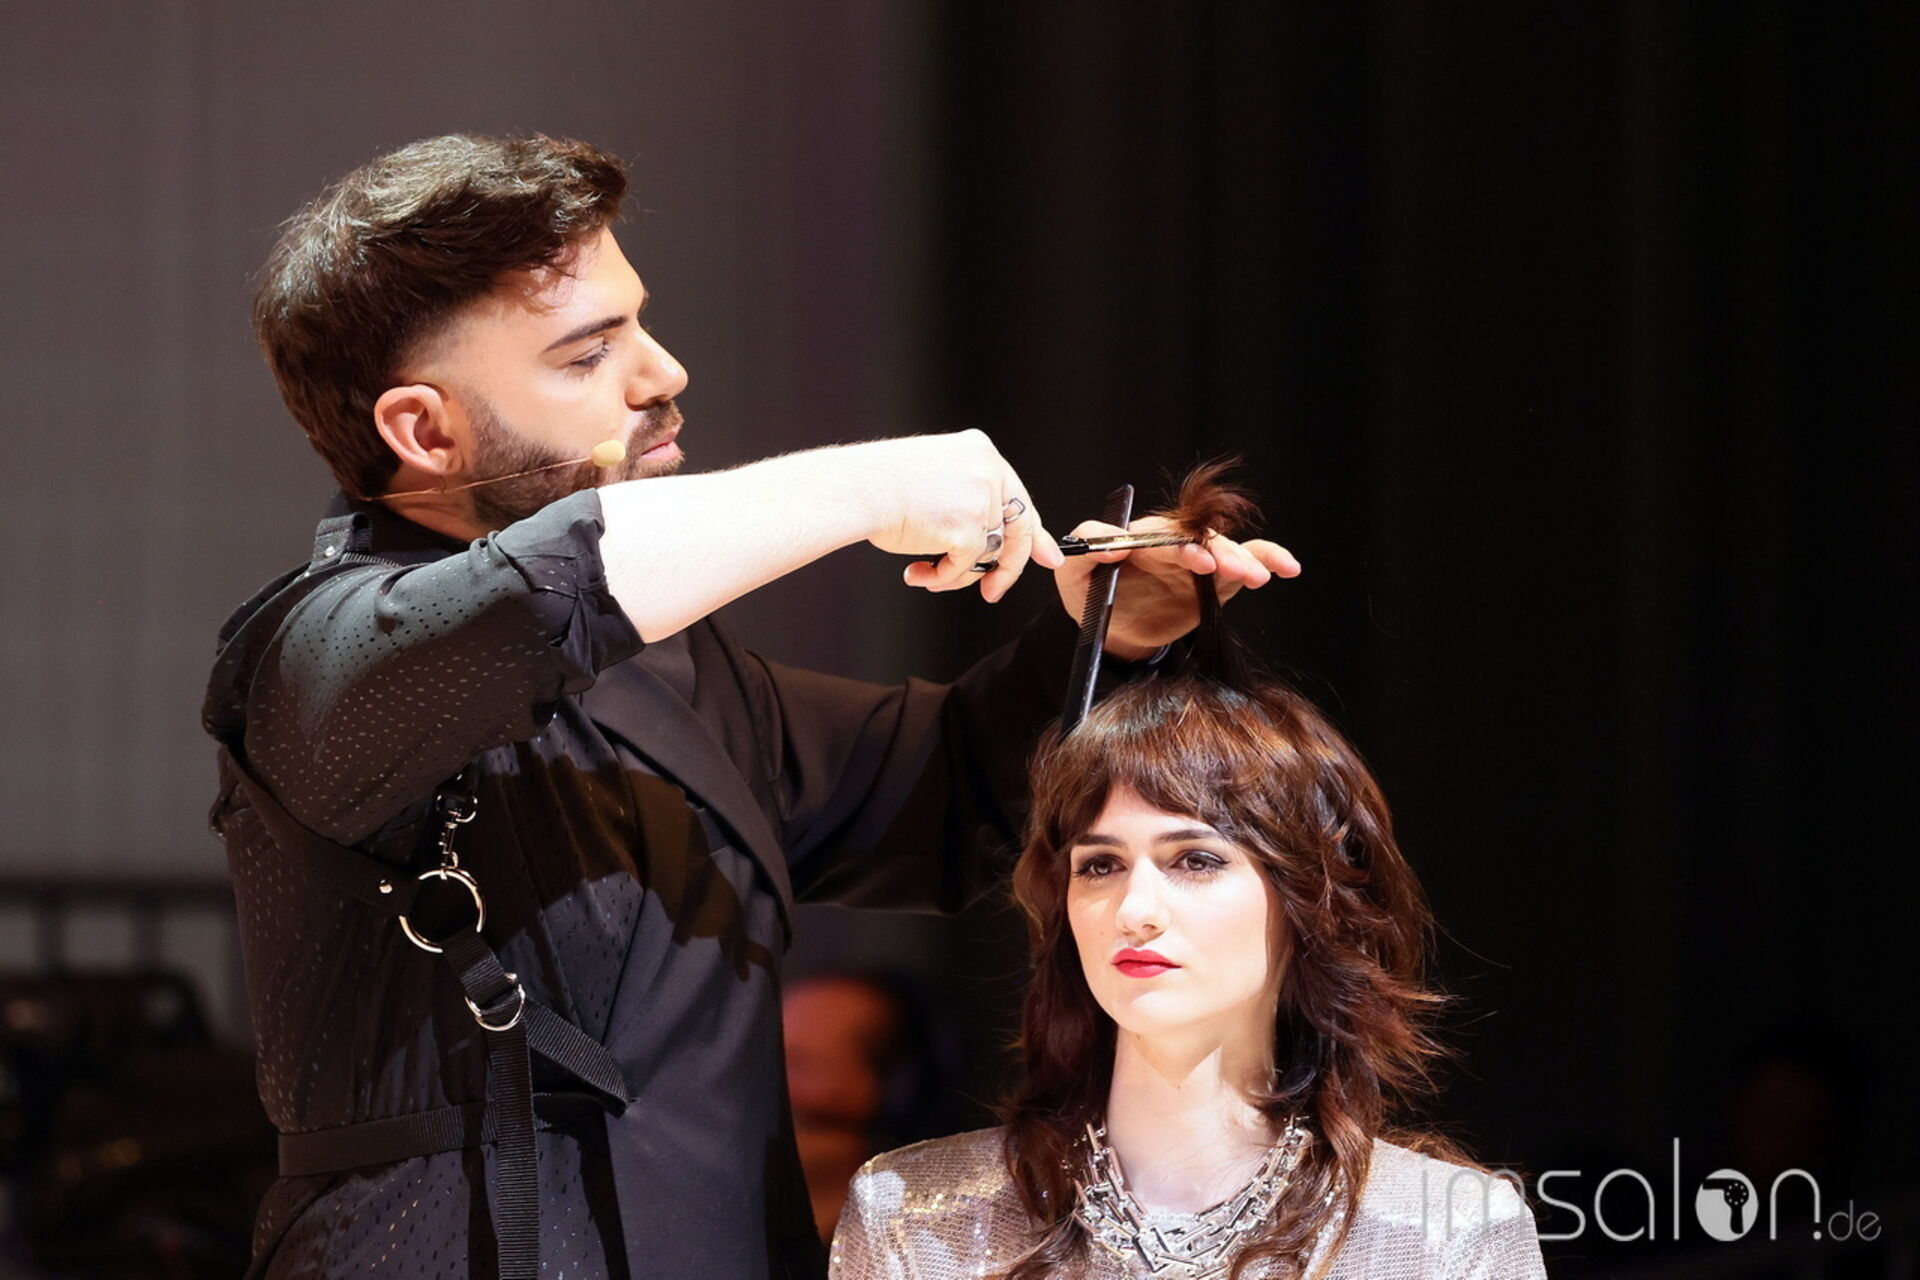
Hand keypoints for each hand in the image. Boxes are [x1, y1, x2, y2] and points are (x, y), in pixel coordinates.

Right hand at [854, 430, 1063, 601]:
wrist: (856, 489)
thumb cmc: (880, 487)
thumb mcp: (937, 481)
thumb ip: (970, 502)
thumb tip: (996, 541)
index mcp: (979, 452)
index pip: (1017, 497)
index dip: (1034, 533)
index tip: (1047, 556)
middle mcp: (987, 470)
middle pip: (1015, 530)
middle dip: (1008, 568)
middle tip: (994, 591)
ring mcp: (981, 498)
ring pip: (988, 553)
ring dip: (957, 574)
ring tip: (928, 575)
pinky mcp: (969, 527)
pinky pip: (966, 566)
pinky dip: (943, 577)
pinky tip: (918, 572)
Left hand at [1051, 515, 1300, 659]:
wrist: (1114, 628)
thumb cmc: (1090, 596)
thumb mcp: (1073, 577)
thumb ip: (1084, 552)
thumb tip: (1110, 544)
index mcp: (1138, 539)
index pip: (1161, 535)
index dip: (1179, 545)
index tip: (1195, 560)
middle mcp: (1171, 543)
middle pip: (1199, 539)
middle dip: (1217, 551)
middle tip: (1228, 569)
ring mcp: (1197, 559)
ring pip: (1226, 548)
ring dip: (1244, 558)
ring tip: (1256, 576)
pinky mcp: (1217, 577)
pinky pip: (1248, 559)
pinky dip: (1269, 557)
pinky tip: (1287, 566)